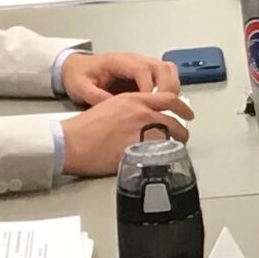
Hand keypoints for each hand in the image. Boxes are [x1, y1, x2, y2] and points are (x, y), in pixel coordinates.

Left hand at [58, 50, 180, 105]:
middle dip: (167, 89)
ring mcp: (143, 64)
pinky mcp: (146, 72)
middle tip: (165, 109)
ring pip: (169, 70)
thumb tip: (116, 108)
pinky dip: (170, 89)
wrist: (77, 68)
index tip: (148, 106)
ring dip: (172, 88)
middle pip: (163, 67)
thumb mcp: (80, 87)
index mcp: (119, 61)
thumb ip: (96, 97)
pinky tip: (163, 106)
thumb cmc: (80, 75)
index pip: (142, 70)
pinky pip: (166, 77)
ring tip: (167, 108)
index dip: (149, 88)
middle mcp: (135, 59)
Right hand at [60, 88, 193, 175]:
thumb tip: (140, 119)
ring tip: (175, 150)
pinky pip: (157, 152)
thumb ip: (129, 109)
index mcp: (133, 99)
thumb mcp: (109, 107)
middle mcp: (140, 112)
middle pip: (173, 119)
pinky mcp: (136, 149)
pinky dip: (162, 156)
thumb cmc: (83, 127)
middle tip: (184, 134)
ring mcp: (140, 131)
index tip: (187, 113)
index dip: (181, 106)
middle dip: (182, 129)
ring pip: (168, 136)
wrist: (71, 141)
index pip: (167, 98)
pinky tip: (161, 160)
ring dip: (175, 144)